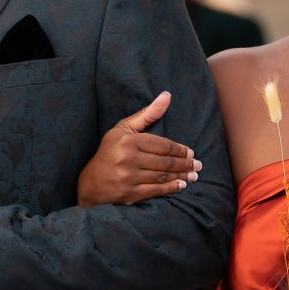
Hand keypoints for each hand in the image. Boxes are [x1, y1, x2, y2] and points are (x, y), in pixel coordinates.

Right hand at [76, 91, 200, 206]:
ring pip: (162, 176)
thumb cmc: (110, 151)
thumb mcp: (124, 129)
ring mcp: (128, 177)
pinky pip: (156, 190)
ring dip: (182, 176)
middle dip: (185, 164)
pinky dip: (171, 188)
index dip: (179, 150)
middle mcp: (128, 158)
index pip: (162, 145)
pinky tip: (181, 185)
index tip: (190, 152)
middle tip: (198, 165)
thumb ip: (147, 114)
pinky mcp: (129, 194)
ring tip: (193, 176)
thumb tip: (167, 95)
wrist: (90, 183)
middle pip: (164, 161)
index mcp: (128, 141)